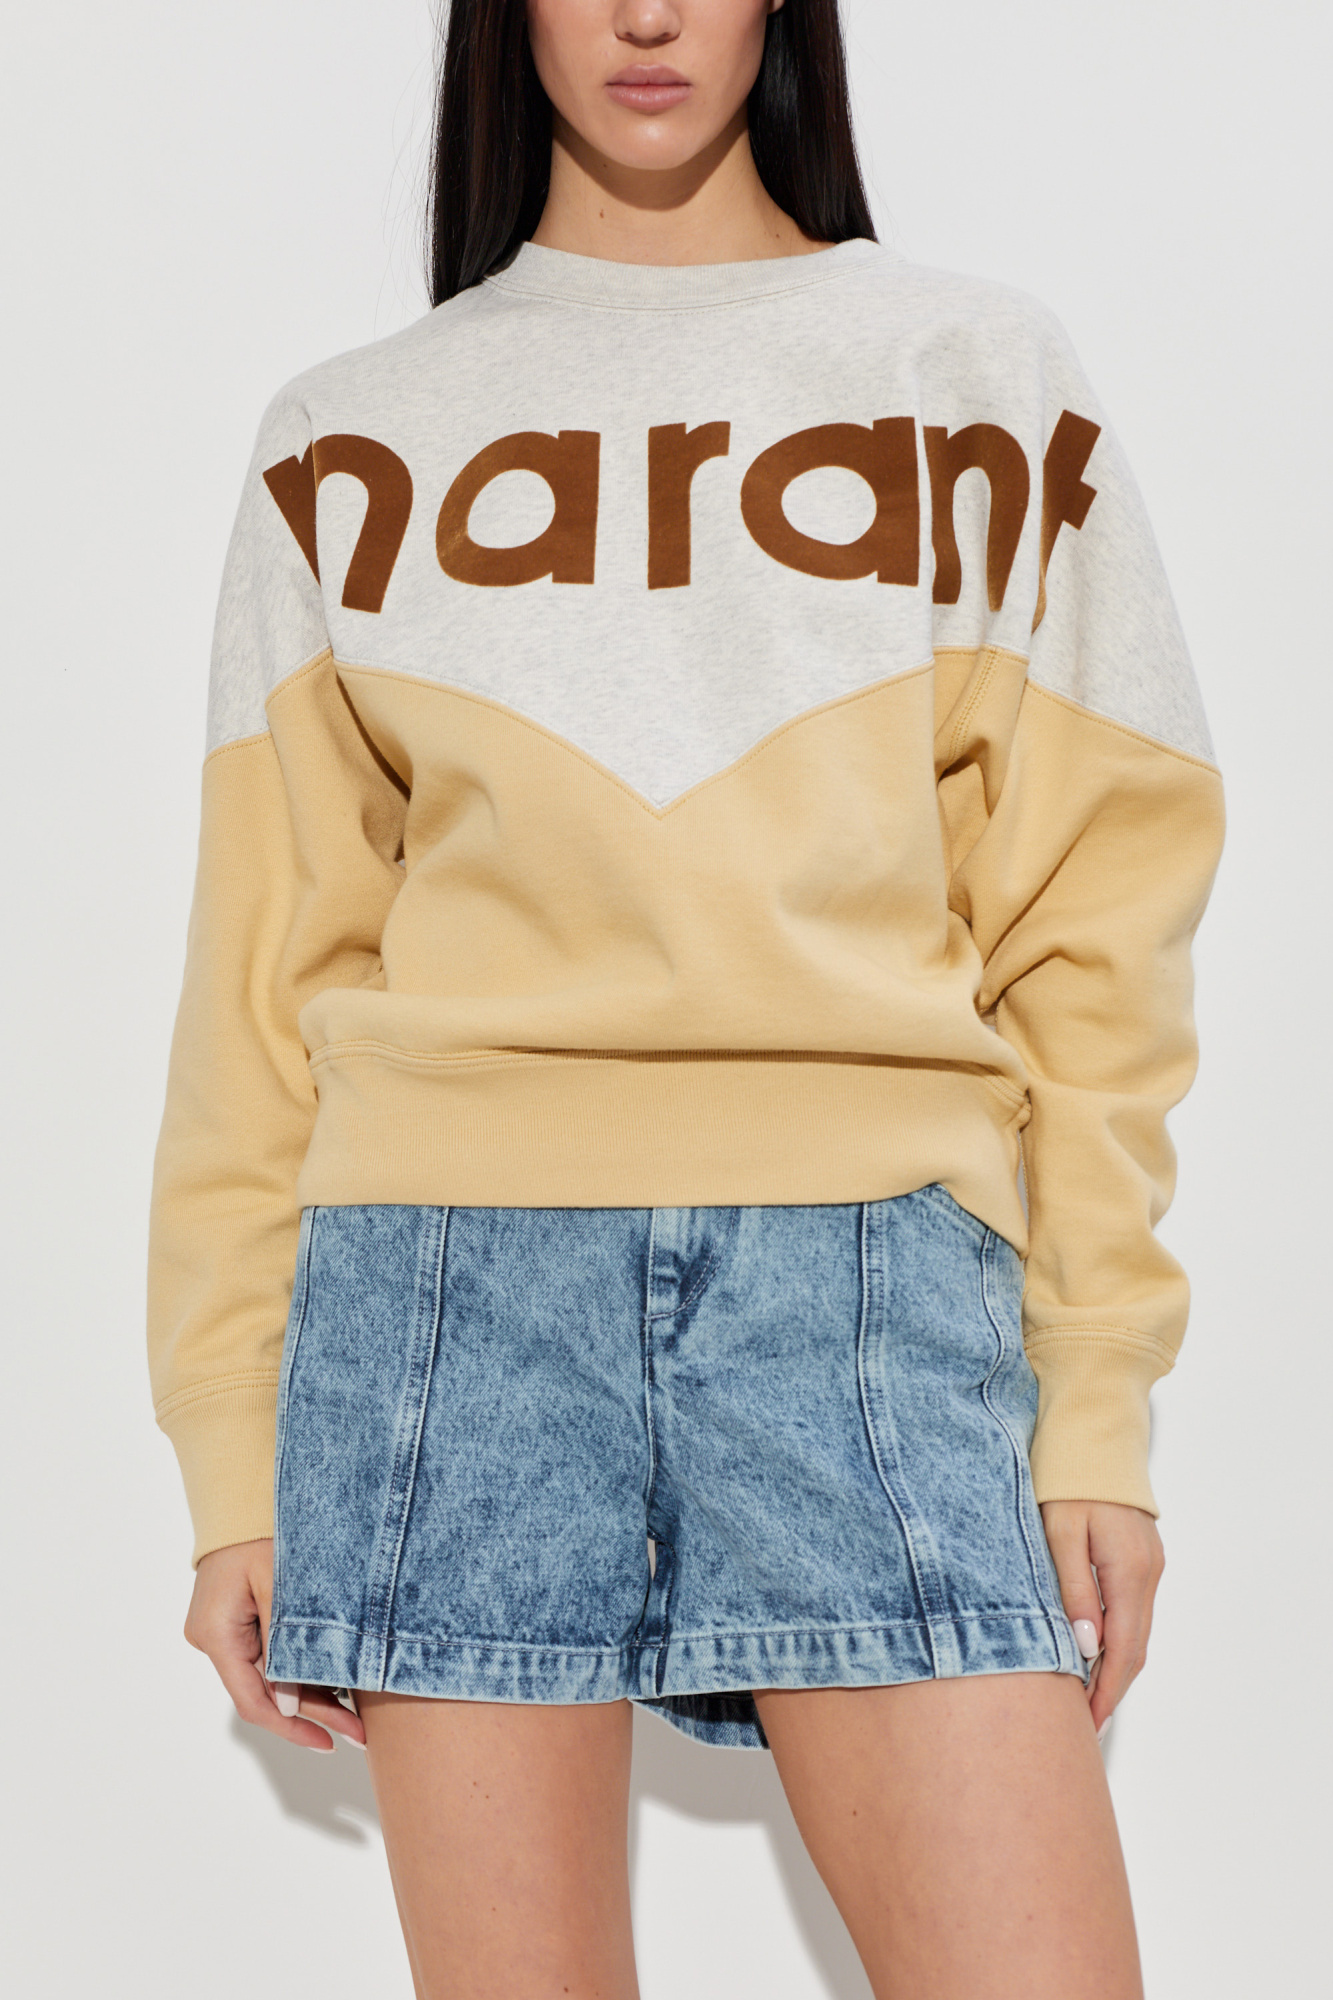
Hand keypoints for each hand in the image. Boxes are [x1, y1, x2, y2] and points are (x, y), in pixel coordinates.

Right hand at [183, 1538, 365, 1751]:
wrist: (245, 1493)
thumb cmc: (262, 1529)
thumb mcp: (280, 1586)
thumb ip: (284, 1645)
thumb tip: (290, 1705)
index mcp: (216, 1634)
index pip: (253, 1700)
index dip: (291, 1726)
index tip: (328, 1742)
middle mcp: (213, 1639)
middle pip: (265, 1693)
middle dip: (312, 1714)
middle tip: (356, 1735)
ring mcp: (223, 1630)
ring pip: (270, 1678)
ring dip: (310, 1695)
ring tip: (353, 1720)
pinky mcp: (237, 1620)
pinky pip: (268, 1656)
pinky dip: (298, 1670)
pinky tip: (334, 1685)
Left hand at [1039, 1500, 1164, 1740]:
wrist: (1093, 1432)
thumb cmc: (1067, 1477)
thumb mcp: (1059, 1531)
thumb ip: (1074, 1589)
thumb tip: (1089, 1647)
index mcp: (1130, 1570)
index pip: (1124, 1650)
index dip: (1106, 1692)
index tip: (1086, 1725)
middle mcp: (1148, 1573)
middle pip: (1136, 1648)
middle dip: (1112, 1689)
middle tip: (1083, 1726)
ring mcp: (1149, 1565)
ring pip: (1136, 1632)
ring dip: (1114, 1667)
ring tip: (1084, 1699)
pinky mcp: (1141, 1558)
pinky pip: (1132, 1611)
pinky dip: (1117, 1639)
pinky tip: (1093, 1652)